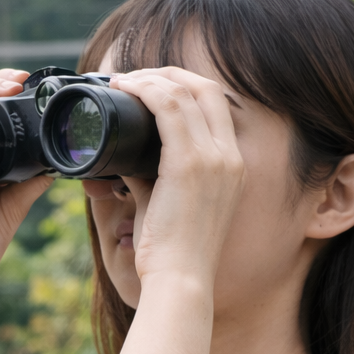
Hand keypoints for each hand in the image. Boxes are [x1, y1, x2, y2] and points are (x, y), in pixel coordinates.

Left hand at [104, 66, 244, 291]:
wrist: (180, 280)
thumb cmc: (171, 253)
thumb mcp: (167, 203)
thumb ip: (151, 176)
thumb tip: (121, 158)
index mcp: (232, 166)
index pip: (216, 104)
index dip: (185, 85)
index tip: (154, 86)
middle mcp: (230, 156)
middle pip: (206, 88)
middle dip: (170, 74)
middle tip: (136, 77)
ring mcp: (214, 158)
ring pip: (184, 92)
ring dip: (151, 78)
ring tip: (124, 81)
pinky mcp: (190, 164)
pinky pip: (168, 107)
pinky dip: (145, 91)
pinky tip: (125, 88)